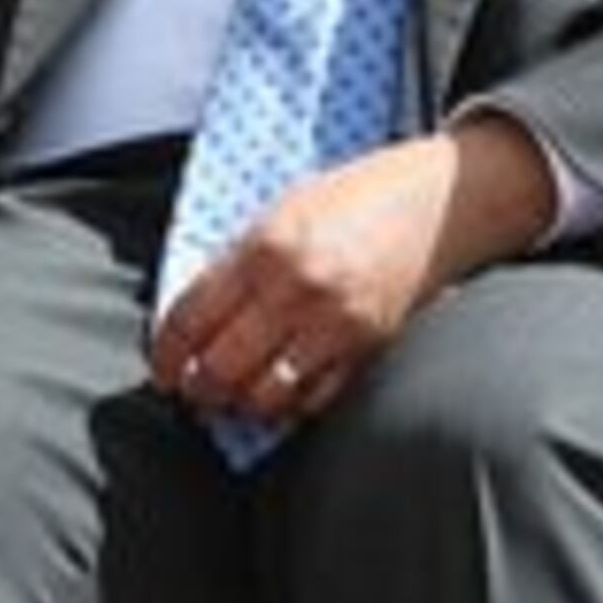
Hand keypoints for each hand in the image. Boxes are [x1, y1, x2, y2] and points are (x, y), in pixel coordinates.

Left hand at [147, 115, 554, 437]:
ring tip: (230, 396)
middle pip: (221, 367)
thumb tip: (193, 316)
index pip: (190, 319)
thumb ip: (237, 263)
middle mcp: (296, 290)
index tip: (162, 368)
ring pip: (266, 394)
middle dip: (198, 387)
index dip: (166, 354)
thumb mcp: (280, 212)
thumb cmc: (356, 197)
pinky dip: (290, 404)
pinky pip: (315, 398)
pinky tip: (279, 393)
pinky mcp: (369, 347)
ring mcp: (336, 324)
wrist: (440, 201)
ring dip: (239, 403)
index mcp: (263, 249)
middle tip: (191, 389)